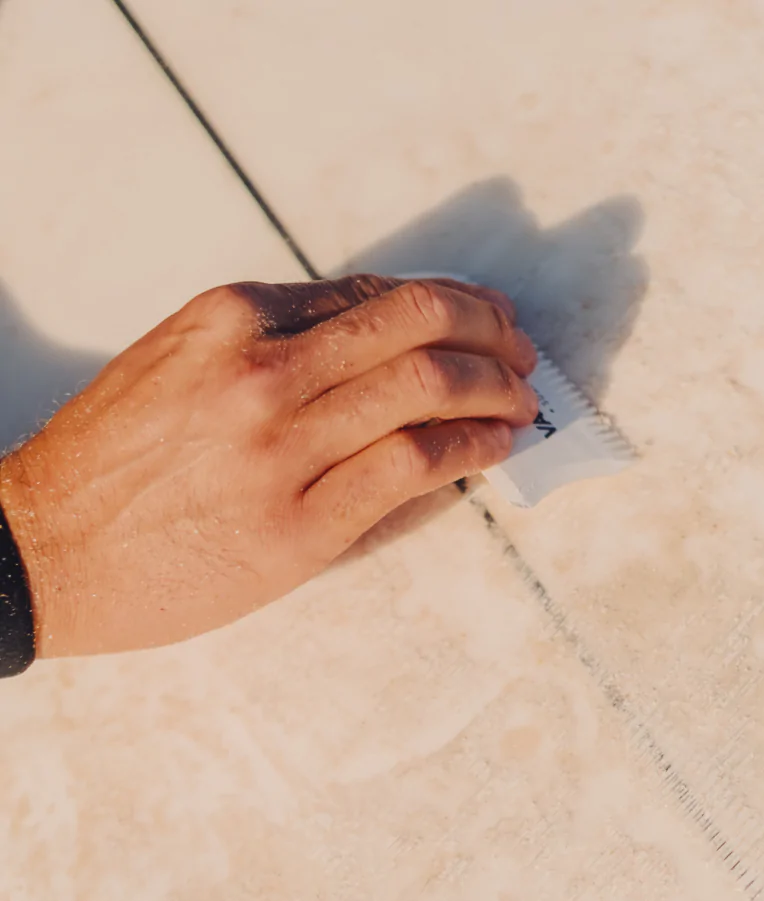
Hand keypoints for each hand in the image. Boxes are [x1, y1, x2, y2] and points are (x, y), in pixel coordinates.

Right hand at [0, 275, 538, 657]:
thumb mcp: (177, 368)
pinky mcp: (300, 525)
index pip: (372, 294)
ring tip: (523, 402)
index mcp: (232, 318)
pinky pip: (412, 468)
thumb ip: (267, 350)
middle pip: (416, 326)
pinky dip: (471, 449)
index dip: (446, 301)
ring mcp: (284, 447)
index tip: (481, 316)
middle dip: (489, 331)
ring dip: (495, 391)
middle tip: (522, 352)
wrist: (46, 550)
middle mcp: (262, 368)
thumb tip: (371, 350)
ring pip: (426, 389)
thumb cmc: (110, 468)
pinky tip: (496, 449)